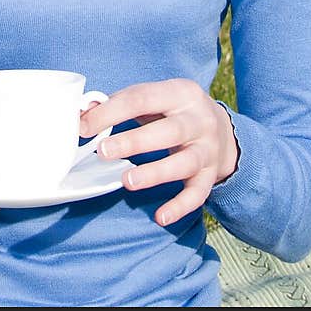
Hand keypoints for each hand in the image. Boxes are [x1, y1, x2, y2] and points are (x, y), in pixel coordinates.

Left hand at [78, 79, 238, 226]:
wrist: (225, 132)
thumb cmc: (176, 113)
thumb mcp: (156, 99)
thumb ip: (123, 104)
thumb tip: (85, 114)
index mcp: (180, 93)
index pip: (142, 98)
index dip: (112, 112)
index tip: (85, 127)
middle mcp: (199, 120)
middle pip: (168, 131)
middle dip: (134, 142)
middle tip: (103, 151)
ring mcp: (208, 149)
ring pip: (184, 162)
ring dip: (155, 173)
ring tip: (127, 181)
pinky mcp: (211, 175)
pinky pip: (198, 194)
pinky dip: (180, 206)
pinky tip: (160, 217)